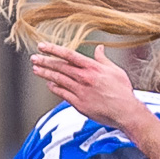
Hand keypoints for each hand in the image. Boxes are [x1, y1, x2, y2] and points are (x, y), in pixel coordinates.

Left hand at [31, 44, 145, 128]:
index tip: (42, 46)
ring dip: (45, 73)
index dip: (53, 49)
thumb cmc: (122, 92)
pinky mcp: (79, 104)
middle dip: (45, 61)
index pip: (68, 55)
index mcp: (93, 67)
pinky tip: (49, 84)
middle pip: (60, 67)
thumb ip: (103, 59)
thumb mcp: (115, 71)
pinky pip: (62, 93)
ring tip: (36, 69)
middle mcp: (84, 78)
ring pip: (58, 79)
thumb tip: (99, 48)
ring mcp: (80, 91)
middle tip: (34, 58)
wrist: (125, 112)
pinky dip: (54, 88)